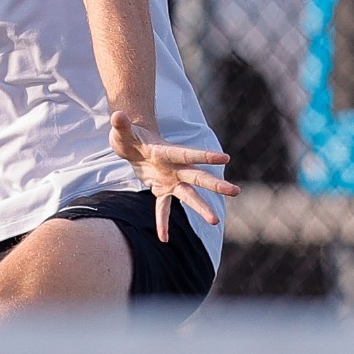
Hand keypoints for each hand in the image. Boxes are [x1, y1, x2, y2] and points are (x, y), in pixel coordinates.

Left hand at [109, 111, 238, 241]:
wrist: (133, 144)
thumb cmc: (128, 135)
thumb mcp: (122, 130)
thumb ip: (121, 124)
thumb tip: (118, 114)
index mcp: (166, 151)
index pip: (187, 154)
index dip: (204, 156)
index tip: (225, 158)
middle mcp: (173, 167)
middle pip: (197, 176)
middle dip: (215, 184)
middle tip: (236, 191)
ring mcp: (170, 179)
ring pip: (188, 195)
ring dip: (201, 207)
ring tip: (215, 221)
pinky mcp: (161, 189)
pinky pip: (164, 208)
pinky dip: (163, 223)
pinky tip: (164, 238)